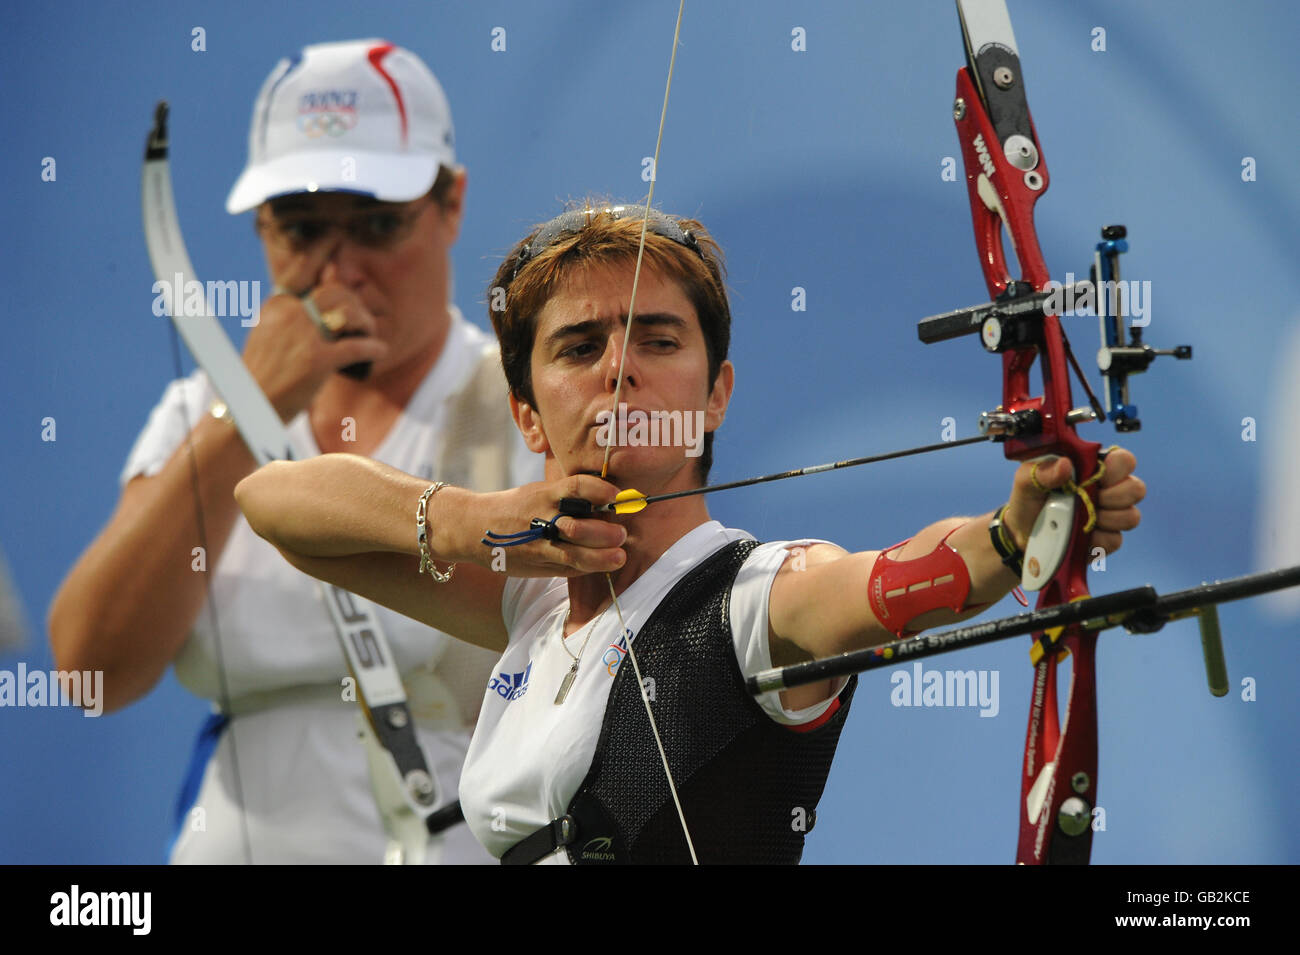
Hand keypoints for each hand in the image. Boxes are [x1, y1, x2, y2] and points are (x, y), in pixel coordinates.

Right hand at [243, 239, 387, 420]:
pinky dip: (374, 348)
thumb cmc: (262, 378)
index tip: (336, 235)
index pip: (301, 270)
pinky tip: (380, 351)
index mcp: (275, 306)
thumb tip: (317, 306)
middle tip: (363, 324)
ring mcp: (303, 336)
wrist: (247, 411)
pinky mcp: (318, 361)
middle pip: (336, 292)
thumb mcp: (267, 336)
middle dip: (356, 305)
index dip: (320, 250)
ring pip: (349, 312)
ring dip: (366, 324)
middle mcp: (289, 314)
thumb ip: (288, 318)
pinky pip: (358, 346)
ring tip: (369, 337)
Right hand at [457, 476, 629, 576]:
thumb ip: (567, 497)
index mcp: (544, 495)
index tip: (615, 496)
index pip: (576, 488)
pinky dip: (585, 567)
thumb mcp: (537, 492)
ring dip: (600, 557)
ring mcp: (538, 544)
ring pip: (573, 554)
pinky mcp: (535, 564)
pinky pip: (565, 568)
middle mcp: (542, 518)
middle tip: (622, 534)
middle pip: (578, 526)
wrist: (474, 528)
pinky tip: (600, 565)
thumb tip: (606, 503)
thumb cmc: (514, 507)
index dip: (598, 491)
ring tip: (619, 557)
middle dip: (604, 532)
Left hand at [1003, 447, 1144, 555]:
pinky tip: (1079, 536)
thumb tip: (1065, 465)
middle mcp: (1107, 490)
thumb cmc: (1028, 501)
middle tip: (1087, 499)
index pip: (1124, 460)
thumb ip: (1043, 470)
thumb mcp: (1026, 481)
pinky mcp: (1106, 540)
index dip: (1118, 468)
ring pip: (1131, 516)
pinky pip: (1115, 540)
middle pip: (1136, 489)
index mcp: (1092, 469)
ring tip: (1080, 518)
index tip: (1097, 476)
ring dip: (1105, 519)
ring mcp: (1109, 516)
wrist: (1021, 535)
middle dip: (1113, 496)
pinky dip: (1096, 539)